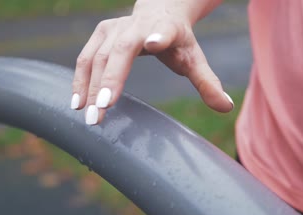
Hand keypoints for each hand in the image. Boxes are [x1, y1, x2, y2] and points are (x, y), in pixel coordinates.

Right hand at [70, 0, 233, 124]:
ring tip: (86, 114)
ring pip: (96, 56)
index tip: (155, 43)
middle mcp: (135, 25)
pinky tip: (77, 103)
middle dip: (108, 81)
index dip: (159, 37)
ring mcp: (113, 28)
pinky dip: (79, 80)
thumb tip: (226, 107)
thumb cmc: (177, 41)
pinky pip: (85, 58)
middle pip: (118, 51)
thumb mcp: (194, 58)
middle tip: (101, 112)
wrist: (158, 11)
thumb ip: (207, 82)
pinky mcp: (99, 33)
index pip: (163, 32)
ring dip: (88, 86)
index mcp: (165, 29)